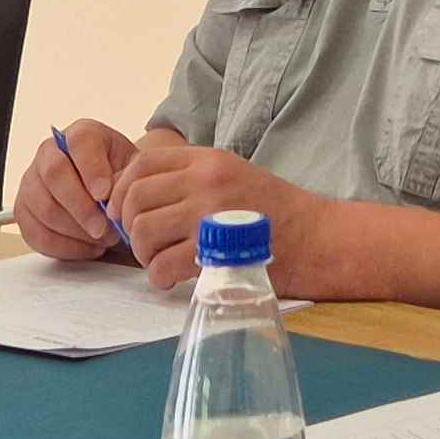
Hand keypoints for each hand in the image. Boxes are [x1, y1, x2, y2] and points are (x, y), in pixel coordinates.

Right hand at [14, 116, 141, 261]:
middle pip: (55, 175)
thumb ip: (127, 177)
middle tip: (103, 228)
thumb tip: (112, 197)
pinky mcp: (24, 211)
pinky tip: (88, 247)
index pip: (80, 143)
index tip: (104, 194)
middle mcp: (50, 153)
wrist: (109, 192)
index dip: (91, 169)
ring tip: (102, 239)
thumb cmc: (121, 177)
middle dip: (81, 207)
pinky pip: (36, 233)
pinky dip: (64, 247)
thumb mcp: (134, 169)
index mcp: (81, 134)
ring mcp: (32, 182)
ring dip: (75, 231)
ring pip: (43, 208)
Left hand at [112, 137, 326, 291]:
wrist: (317, 238)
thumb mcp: (233, 175)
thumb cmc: (275, 213)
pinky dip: (159, 276)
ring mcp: (210, 213)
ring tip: (160, 263)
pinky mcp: (214, 250)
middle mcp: (205, 179)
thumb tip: (139, 197)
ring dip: (144, 254)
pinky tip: (171, 279)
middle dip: (130, 227)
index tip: (124, 213)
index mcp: (208, 159)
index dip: (122, 189)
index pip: (143, 163)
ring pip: (144, 231)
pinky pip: (163, 264)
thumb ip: (192, 179)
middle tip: (145, 246)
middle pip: (136, 198)